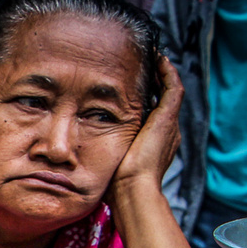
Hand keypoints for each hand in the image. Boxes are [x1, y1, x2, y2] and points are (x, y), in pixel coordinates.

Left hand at [109, 55, 182, 202]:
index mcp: (152, 144)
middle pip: (162, 101)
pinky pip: (173, 89)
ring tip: (152, 58)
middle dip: (154, 84)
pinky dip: (168, 73)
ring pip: (170, 92)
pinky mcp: (168, 119)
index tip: (130, 88)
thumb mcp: (106, 163)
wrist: (132, 190)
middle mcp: (165, 133)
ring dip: (161, 74)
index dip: (144, 101)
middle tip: (142, 67)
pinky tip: (159, 59)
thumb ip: (98, 153)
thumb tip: (72, 155)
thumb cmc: (116, 184)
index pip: (151, 115)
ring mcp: (169, 126)